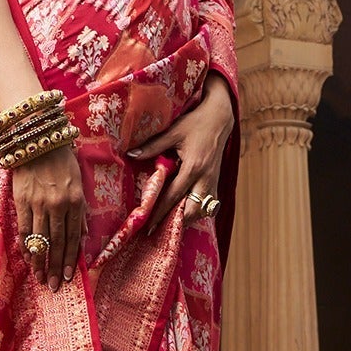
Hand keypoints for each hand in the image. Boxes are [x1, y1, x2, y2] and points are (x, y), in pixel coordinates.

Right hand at [13, 143, 86, 289]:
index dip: (71, 259)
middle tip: (54, 285)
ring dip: (40, 261)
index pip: (73, 237)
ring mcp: (38, 203)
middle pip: (57, 243)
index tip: (70, 276)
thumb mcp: (79, 183)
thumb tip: (82, 237)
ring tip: (41, 278)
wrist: (38, 139)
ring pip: (40, 239)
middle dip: (56, 266)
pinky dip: (26, 245)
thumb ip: (80, 211)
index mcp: (75, 201)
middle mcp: (58, 205)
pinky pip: (24, 228)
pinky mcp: (21, 200)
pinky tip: (28, 258)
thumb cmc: (62, 161)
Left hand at [128, 74, 234, 232]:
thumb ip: (152, 146)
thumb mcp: (173, 132)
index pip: (173, 196)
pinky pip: (208, 204)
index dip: (160, 212)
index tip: (149, 227)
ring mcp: (213, 182)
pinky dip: (196, 211)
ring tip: (170, 226)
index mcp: (193, 167)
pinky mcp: (216, 182)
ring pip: (202, 210)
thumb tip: (130, 155)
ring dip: (187, 219)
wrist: (220, 118)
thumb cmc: (195, 123)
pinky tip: (183, 214)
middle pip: (192, 211)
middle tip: (159, 232)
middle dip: (176, 223)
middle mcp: (205, 178)